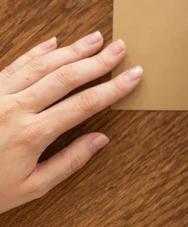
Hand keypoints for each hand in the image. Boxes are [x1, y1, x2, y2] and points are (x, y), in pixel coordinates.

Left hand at [0, 33, 142, 213]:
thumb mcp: (31, 187)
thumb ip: (68, 162)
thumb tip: (100, 140)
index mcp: (32, 134)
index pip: (85, 104)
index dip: (113, 88)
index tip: (134, 75)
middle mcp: (16, 108)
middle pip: (67, 77)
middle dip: (98, 61)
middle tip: (121, 47)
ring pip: (43, 65)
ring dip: (72, 50)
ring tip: (95, 38)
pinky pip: (14, 64)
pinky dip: (36, 52)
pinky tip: (54, 42)